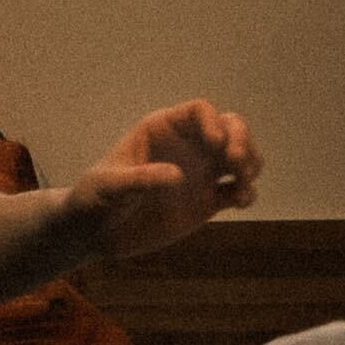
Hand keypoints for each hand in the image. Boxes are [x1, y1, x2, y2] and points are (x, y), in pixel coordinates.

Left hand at [58, 101, 263, 261]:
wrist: (95, 233)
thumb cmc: (94, 200)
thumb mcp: (109, 187)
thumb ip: (139, 179)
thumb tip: (177, 176)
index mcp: (163, 130)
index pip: (199, 111)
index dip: (213, 122)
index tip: (215, 145)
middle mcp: (188, 146)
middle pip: (230, 127)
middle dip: (242, 141)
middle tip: (237, 164)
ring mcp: (200, 173)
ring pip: (241, 156)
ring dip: (251, 165)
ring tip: (241, 186)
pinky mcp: (207, 202)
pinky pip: (237, 190)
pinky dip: (247, 193)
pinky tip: (239, 201)